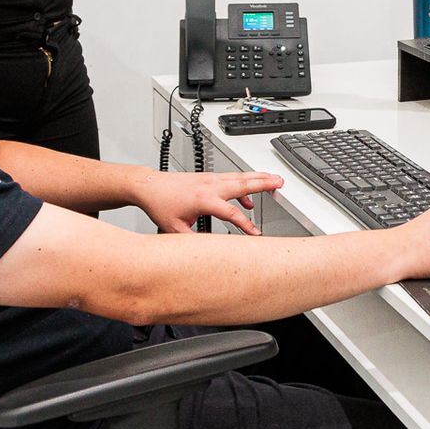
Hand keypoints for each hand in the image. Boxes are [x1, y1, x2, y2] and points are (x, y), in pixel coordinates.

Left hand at [136, 171, 281, 234]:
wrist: (149, 186)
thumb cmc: (160, 204)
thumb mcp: (175, 229)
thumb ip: (193, 241)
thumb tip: (207, 252)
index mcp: (203, 200)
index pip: (231, 213)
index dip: (245, 224)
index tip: (255, 233)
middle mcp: (210, 186)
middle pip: (242, 184)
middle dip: (263, 183)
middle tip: (280, 184)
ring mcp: (210, 179)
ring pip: (240, 177)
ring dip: (258, 177)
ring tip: (274, 179)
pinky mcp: (209, 178)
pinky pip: (232, 178)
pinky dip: (244, 183)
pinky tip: (249, 197)